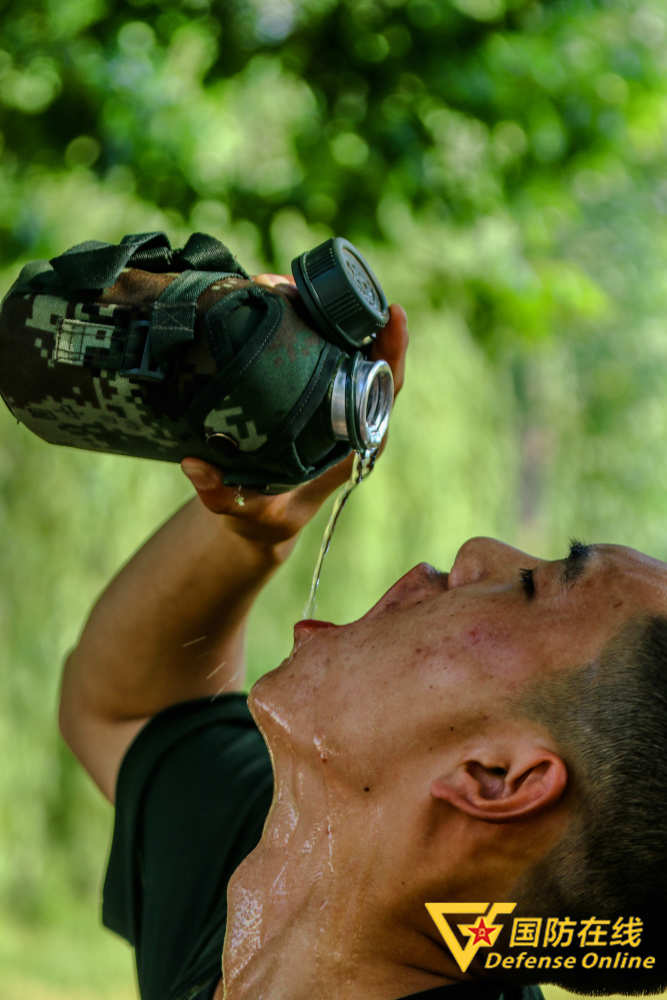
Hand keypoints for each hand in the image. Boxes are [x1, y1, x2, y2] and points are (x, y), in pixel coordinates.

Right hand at [181, 274, 407, 545]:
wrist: (259, 516)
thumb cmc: (264, 517)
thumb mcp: (246, 512)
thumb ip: (224, 496)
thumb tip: (196, 467)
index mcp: (354, 441)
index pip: (385, 389)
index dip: (392, 351)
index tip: (391, 315)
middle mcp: (349, 412)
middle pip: (361, 352)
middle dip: (339, 311)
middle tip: (296, 286)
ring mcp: (327, 396)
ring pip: (331, 341)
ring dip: (308, 306)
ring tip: (271, 283)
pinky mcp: (304, 387)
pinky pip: (307, 344)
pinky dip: (289, 317)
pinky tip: (263, 295)